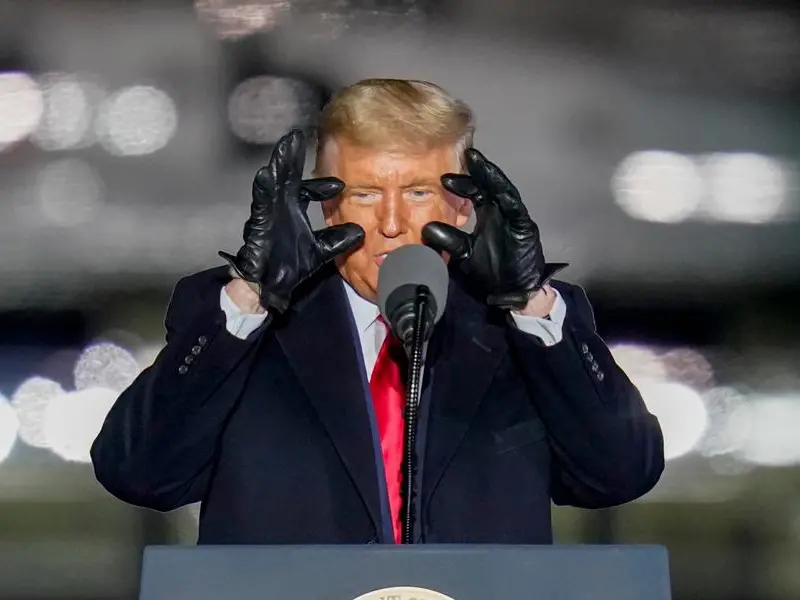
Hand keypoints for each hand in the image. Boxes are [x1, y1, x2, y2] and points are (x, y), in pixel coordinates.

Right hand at [219, 129, 364, 312]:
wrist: (269, 285)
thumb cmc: (289, 265)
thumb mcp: (320, 251)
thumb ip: (337, 240)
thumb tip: (360, 232)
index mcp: (293, 210)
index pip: (307, 190)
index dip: (322, 186)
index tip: (340, 185)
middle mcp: (280, 207)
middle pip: (286, 177)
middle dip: (291, 157)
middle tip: (297, 137)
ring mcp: (268, 213)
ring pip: (272, 183)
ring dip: (278, 164)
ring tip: (285, 147)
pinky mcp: (258, 223)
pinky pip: (261, 202)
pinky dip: (263, 189)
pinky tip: (266, 174)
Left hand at [422, 148, 566, 309]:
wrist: (512, 291)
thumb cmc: (491, 270)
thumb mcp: (465, 254)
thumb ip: (449, 241)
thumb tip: (427, 229)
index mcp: (488, 214)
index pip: (474, 192)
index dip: (461, 183)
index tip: (442, 177)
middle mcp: (501, 210)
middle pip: (489, 184)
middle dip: (477, 170)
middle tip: (465, 155)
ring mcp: (514, 217)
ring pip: (503, 190)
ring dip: (491, 176)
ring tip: (479, 162)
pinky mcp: (525, 227)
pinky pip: (516, 209)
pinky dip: (508, 198)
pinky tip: (499, 189)